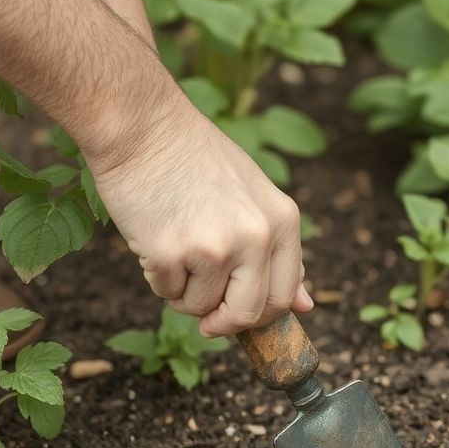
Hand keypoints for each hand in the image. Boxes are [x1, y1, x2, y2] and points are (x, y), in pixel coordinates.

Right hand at [87, 97, 313, 337]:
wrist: (142, 125)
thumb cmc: (196, 159)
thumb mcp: (255, 197)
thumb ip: (280, 251)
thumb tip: (306, 305)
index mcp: (283, 221)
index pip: (284, 295)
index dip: (258, 316)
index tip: (236, 316)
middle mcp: (256, 236)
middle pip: (248, 313)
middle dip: (223, 321)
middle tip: (204, 315)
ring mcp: (215, 245)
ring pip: (200, 306)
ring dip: (183, 292)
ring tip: (174, 248)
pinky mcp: (171, 252)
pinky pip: (166, 292)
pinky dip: (157, 277)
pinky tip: (154, 237)